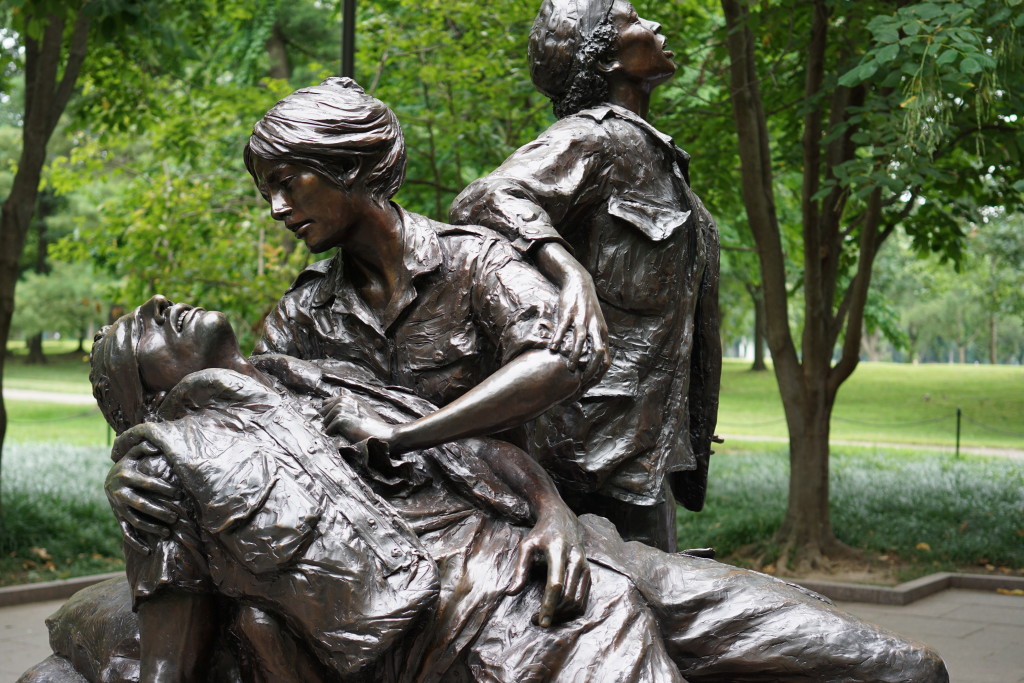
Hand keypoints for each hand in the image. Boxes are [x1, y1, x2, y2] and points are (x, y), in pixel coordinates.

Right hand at [105, 440, 180, 554]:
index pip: (147, 483)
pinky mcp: (118, 518)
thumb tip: (156, 446)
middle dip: (159, 512)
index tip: (179, 493)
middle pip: (141, 505)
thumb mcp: (133, 453)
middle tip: (175, 517)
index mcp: (126, 476)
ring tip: (167, 532)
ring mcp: (118, 508)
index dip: (163, 488)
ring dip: (151, 528)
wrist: (109, 478)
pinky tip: (147, 551)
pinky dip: (135, 543)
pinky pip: (126, 533)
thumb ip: (143, 447)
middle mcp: (120, 493)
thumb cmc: (129, 465)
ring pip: (135, 521)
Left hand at [322, 392, 399, 447]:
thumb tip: (330, 408)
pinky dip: (334, 435)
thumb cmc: (373, 425)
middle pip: (323, 411)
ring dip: (331, 428)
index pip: (327, 402)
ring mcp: (342, 408)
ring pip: (325, 420)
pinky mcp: (341, 419)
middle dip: (328, 420)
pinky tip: (344, 436)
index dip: (329, 413)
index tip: (336, 422)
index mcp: (349, 396)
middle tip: (339, 429)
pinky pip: (328, 429)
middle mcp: (344, 399)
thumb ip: (348, 406)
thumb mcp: (361, 410)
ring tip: (343, 433)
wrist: (384, 433)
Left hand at [507, 505, 590, 626]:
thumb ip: (519, 570)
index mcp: (558, 551)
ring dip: (562, 615)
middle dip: (553, 613)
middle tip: (536, 620)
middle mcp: (576, 560)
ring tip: (545, 616)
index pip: (556, 584)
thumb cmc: (541, 534)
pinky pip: (583, 600)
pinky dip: (571, 611)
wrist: (562, 519)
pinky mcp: (589, 574)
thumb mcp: (526, 546)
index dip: (548, 605)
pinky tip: (557, 611)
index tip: (540, 621)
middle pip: (567, 596)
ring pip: (577, 601)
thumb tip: (510, 593)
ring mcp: (585, 567)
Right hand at [544, 250, 609, 385]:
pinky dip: (559, 339)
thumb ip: (595, 341)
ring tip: (569, 368)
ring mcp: (582, 319)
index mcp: (602, 333)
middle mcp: (595, 328)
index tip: (588, 385)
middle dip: (590, 369)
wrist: (580, 282)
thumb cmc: (586, 308)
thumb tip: (592, 362)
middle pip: (598, 352)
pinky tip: (553, 349)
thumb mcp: (596, 325)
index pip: (606, 359)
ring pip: (581, 341)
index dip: (599, 374)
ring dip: (576, 356)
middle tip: (580, 382)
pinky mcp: (569, 312)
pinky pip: (564, 328)